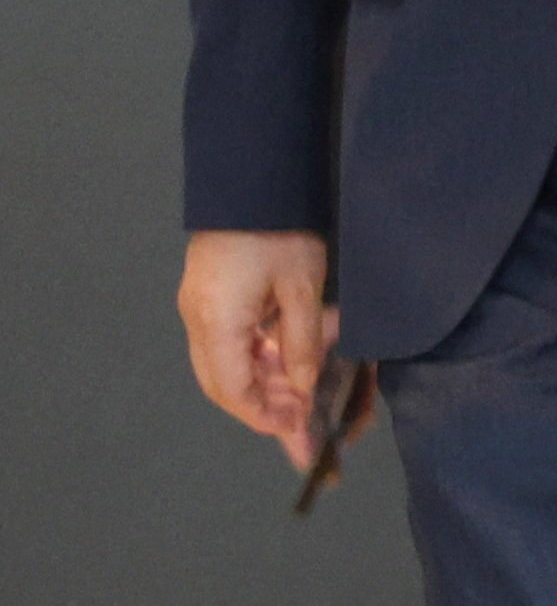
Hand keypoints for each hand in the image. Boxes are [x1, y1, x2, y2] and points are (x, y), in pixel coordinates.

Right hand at [179, 230, 336, 465]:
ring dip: (262, 379)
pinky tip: (287, 356)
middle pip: (224, 381)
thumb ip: (302, 342)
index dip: (263, 415)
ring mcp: (200, 307)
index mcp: (216, 324)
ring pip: (226, 362)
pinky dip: (257, 354)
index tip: (295, 431)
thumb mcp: (302, 287)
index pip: (233, 390)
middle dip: (262, 404)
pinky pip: (229, 339)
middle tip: (302, 417)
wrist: (253, 179)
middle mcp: (199, 321)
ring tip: (302, 389)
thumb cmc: (279, 229)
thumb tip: (302, 385)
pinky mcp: (209, 294)